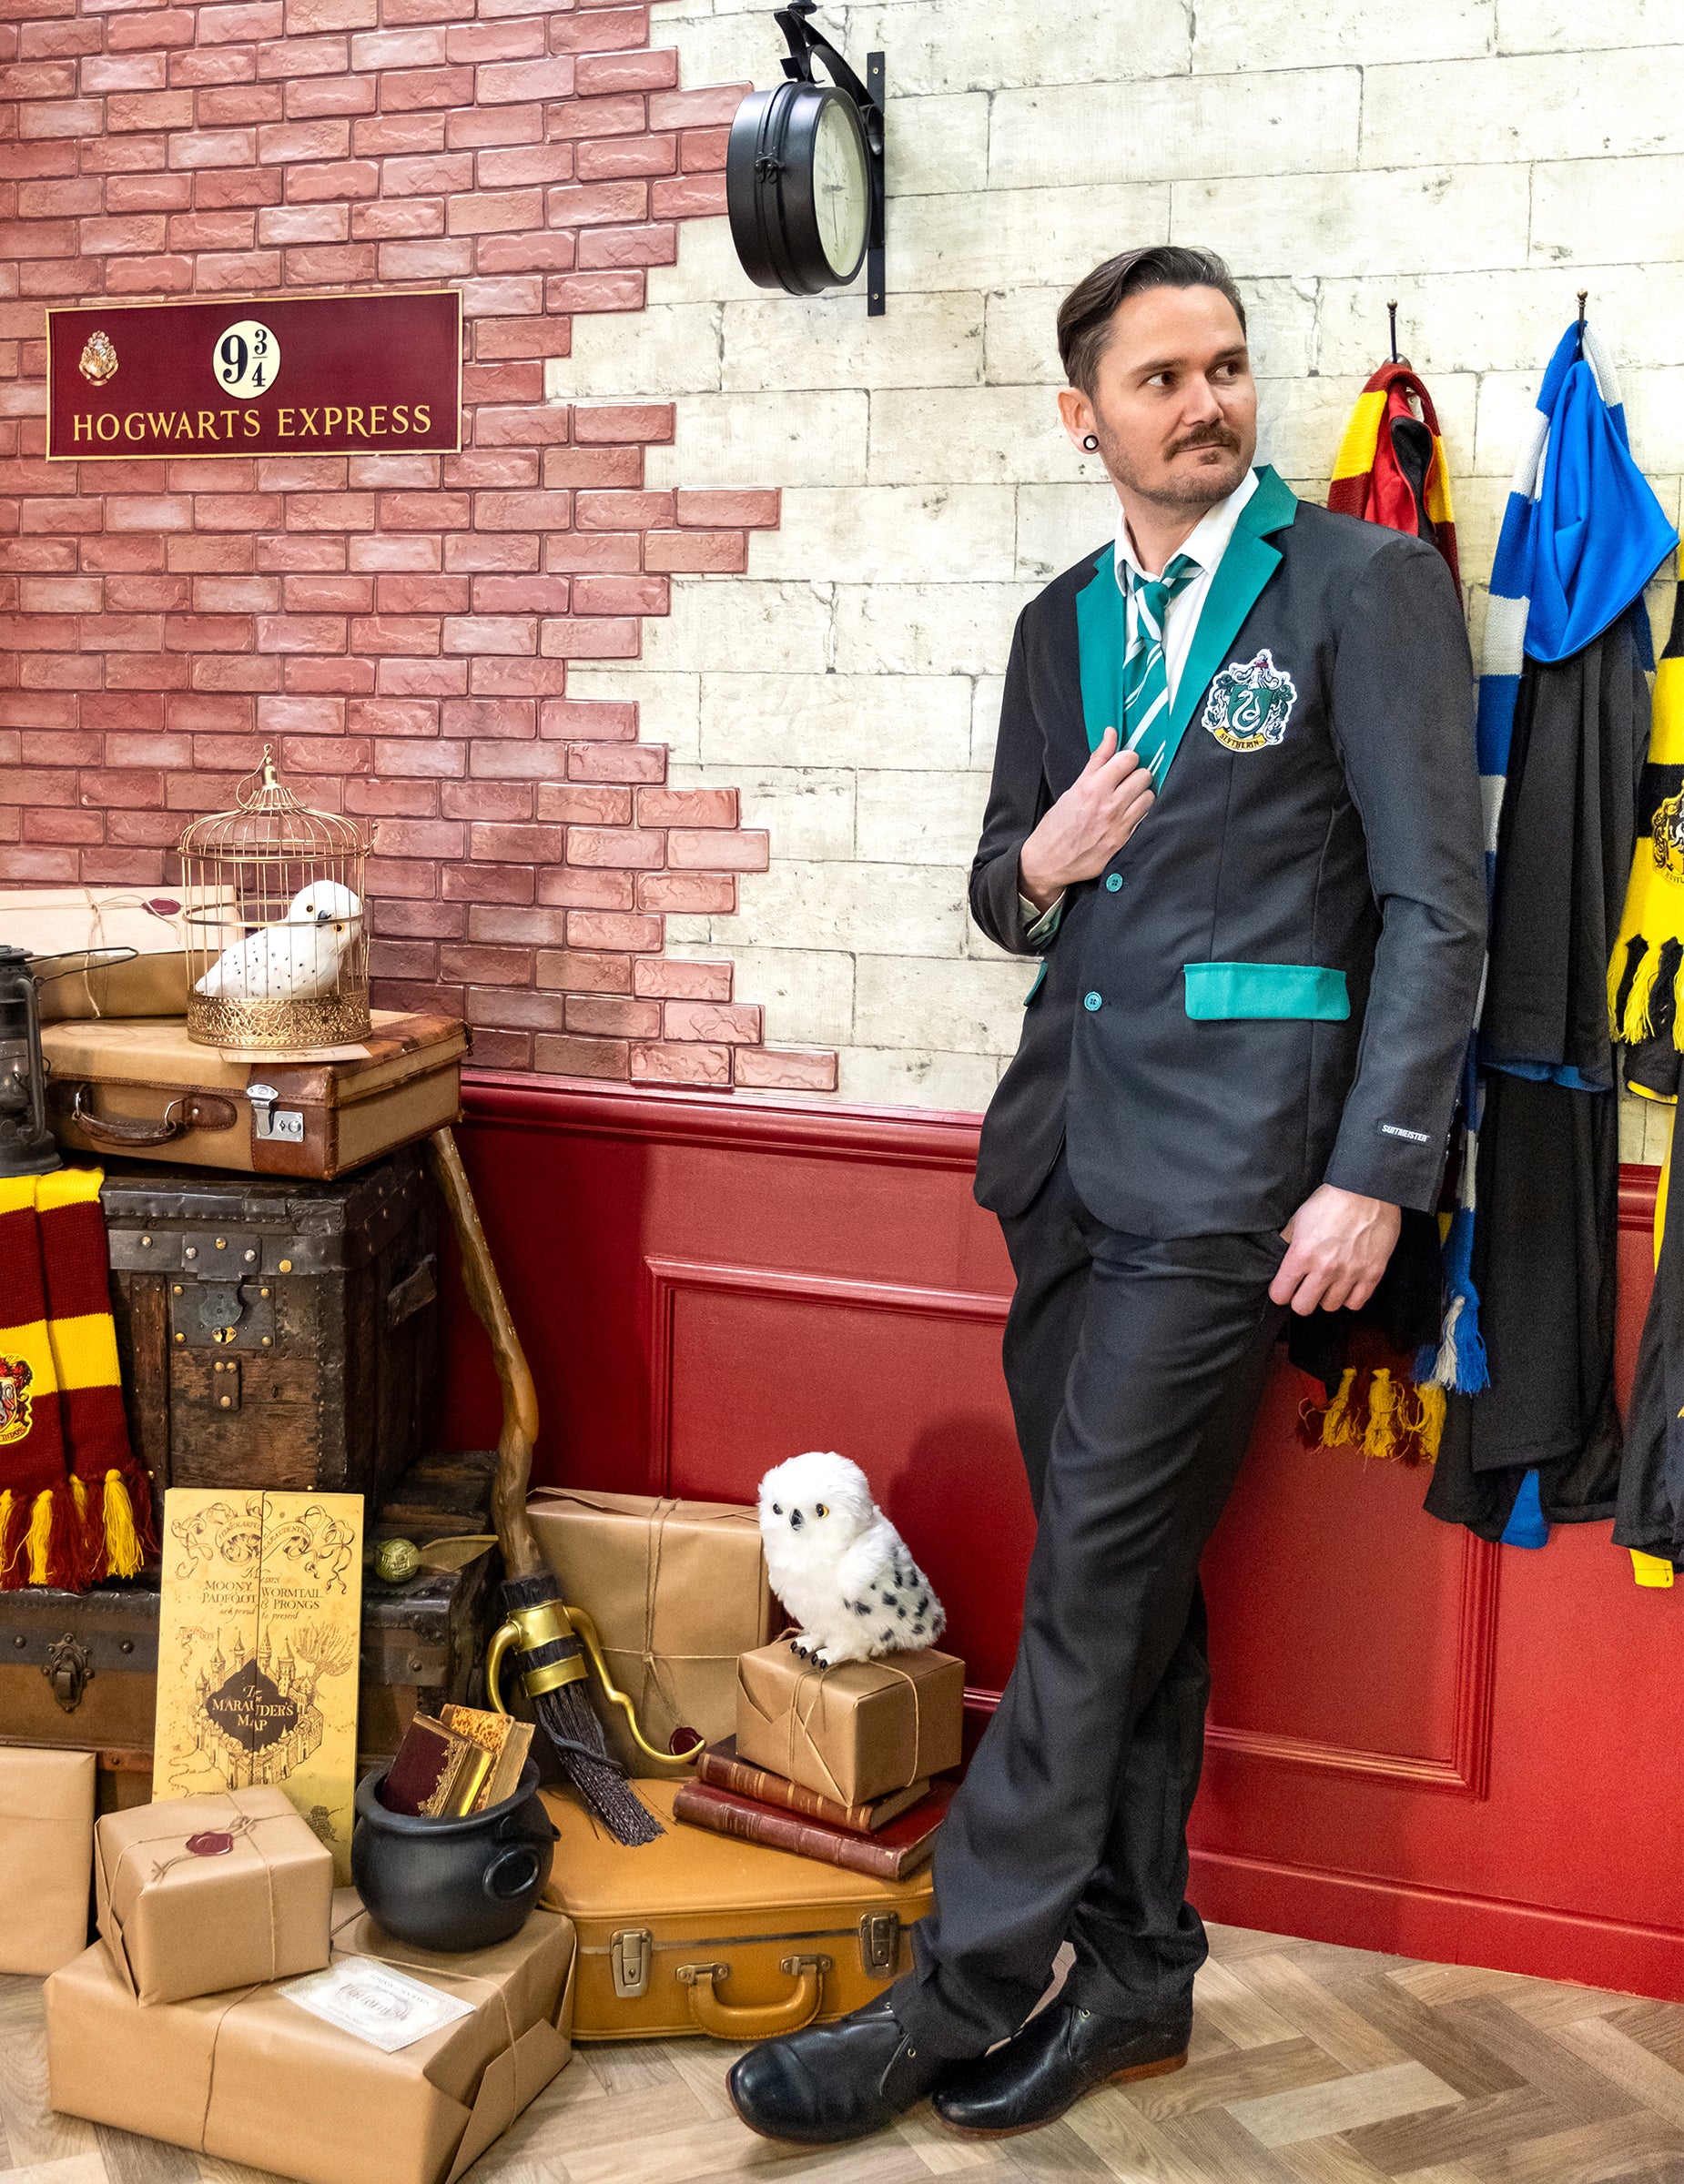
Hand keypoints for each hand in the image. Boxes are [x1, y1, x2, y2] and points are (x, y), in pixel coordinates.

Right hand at [1019, 727, 1154, 908]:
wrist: (1049, 860)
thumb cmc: (1057, 824)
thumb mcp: (1074, 788)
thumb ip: (1097, 761)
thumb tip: (1112, 734)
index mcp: (1092, 787)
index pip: (1127, 759)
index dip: (1128, 758)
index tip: (1123, 764)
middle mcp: (1108, 805)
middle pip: (1143, 776)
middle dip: (1137, 775)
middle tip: (1127, 781)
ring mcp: (1118, 824)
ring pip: (1149, 797)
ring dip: (1141, 795)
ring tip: (1129, 799)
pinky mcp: (1123, 840)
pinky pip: (1145, 818)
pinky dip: (1140, 813)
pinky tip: (1128, 815)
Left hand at [1269, 1184, 1399, 1314]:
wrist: (1367, 1190)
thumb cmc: (1332, 1200)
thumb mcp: (1299, 1218)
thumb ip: (1289, 1243)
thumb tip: (1282, 1261)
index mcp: (1302, 1253)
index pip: (1281, 1293)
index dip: (1280, 1292)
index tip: (1284, 1288)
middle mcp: (1325, 1268)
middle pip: (1303, 1307)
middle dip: (1300, 1299)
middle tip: (1304, 1289)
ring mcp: (1350, 1273)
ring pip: (1330, 1306)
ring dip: (1326, 1296)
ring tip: (1328, 1283)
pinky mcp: (1372, 1274)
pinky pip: (1356, 1303)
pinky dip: (1349, 1297)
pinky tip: (1346, 1285)